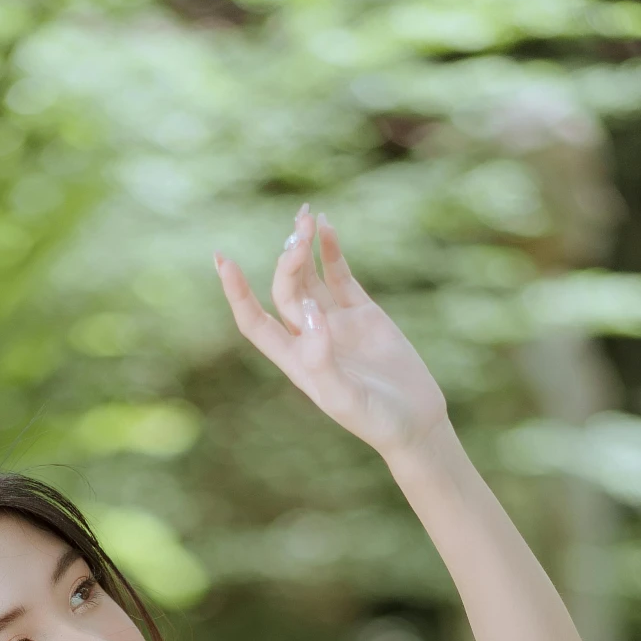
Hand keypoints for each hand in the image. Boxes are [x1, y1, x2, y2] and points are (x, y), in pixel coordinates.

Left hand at [214, 205, 448, 462]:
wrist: (416, 423)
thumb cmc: (377, 421)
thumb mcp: (346, 399)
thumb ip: (322, 360)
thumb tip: (310, 314)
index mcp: (296, 361)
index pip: (255, 322)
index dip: (238, 294)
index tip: (224, 261)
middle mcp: (310, 338)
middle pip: (286, 291)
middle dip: (288, 260)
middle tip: (299, 234)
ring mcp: (336, 323)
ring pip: (310, 277)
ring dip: (304, 247)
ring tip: (305, 216)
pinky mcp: (362, 313)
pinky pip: (340, 275)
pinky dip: (331, 251)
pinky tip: (325, 225)